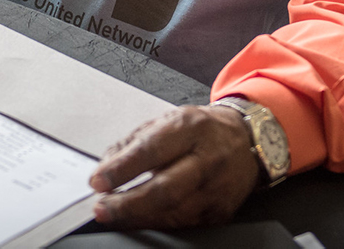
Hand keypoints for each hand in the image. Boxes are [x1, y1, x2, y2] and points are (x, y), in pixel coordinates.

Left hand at [89, 104, 259, 228]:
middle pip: (165, 189)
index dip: (122, 168)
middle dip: (128, 203)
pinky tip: (139, 220)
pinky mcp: (221, 212)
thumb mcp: (167, 120)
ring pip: (174, 213)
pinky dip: (157, 224)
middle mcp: (207, 159)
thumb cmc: (202, 129)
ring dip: (138, 218)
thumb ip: (134, 141)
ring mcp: (217, 189)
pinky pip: (184, 224)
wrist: (246, 140)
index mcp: (190, 128)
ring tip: (114, 216)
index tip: (98, 180)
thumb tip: (106, 165)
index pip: (151, 150)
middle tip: (102, 207)